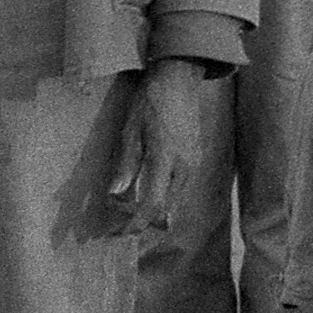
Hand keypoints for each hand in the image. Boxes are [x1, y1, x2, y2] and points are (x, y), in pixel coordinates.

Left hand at [87, 59, 228, 242]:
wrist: (178, 80)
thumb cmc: (149, 102)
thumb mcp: (130, 131)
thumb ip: (125, 165)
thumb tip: (115, 195)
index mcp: (166, 160)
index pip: (153, 205)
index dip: (135, 224)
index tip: (119, 232)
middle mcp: (184, 166)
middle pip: (166, 209)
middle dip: (144, 222)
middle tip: (121, 224)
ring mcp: (194, 163)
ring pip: (175, 200)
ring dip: (156, 210)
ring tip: (132, 210)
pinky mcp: (196, 158)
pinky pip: (181, 188)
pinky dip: (166, 196)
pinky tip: (150, 190)